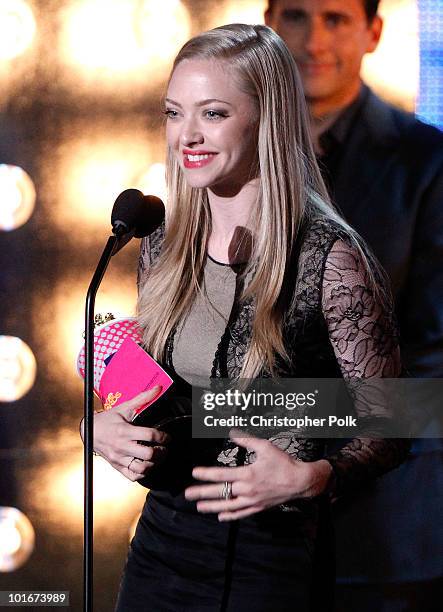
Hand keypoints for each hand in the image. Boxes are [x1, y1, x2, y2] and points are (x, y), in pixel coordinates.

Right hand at [80, 388, 169, 481]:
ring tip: (157, 457)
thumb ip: (142, 398)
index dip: (163, 437)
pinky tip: (147, 465)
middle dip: (161, 452)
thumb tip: (158, 388)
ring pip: (142, 468)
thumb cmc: (108, 420)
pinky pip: (133, 476)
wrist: (89, 431)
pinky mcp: (117, 466)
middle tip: (164, 448)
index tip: (167, 437)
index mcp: (125, 431)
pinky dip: (143, 473)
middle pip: (148, 454)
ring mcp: (119, 458)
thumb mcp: (124, 407)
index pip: (150, 435)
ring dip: (154, 463)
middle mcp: (122, 446)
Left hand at [185, 431, 332, 520]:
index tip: (194, 473)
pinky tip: (220, 516)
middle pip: (220, 492)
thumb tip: (231, 433)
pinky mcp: (258, 507)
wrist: (301, 481)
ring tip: (199, 507)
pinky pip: (241, 514)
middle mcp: (247, 489)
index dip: (206, 474)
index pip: (221, 475)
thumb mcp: (265, 447)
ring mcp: (252, 500)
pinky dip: (229, 516)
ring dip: (212, 506)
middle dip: (202, 493)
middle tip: (188, 494)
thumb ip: (246, 440)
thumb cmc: (283, 463)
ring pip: (228, 506)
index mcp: (247, 474)